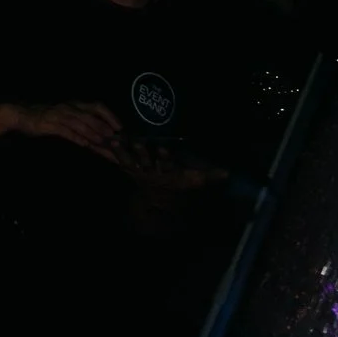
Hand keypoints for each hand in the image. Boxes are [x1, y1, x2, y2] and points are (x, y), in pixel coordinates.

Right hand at [7, 100, 123, 158]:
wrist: (21, 116)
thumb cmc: (47, 119)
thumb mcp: (66, 120)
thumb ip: (82, 127)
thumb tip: (102, 137)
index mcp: (75, 105)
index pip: (97, 106)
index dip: (110, 116)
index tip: (120, 127)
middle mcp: (69, 108)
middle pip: (91, 115)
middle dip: (104, 126)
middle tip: (115, 137)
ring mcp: (59, 115)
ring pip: (79, 123)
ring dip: (93, 132)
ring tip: (103, 142)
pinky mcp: (49, 124)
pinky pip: (65, 131)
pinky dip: (75, 137)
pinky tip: (84, 144)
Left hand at [110, 135, 224, 193]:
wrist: (160, 196)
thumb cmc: (179, 182)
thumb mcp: (194, 181)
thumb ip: (209, 176)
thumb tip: (229, 174)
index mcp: (168, 172)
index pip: (167, 164)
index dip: (165, 157)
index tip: (163, 148)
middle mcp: (152, 171)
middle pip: (147, 161)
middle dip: (143, 152)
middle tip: (138, 142)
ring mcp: (139, 170)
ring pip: (131, 160)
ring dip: (124, 151)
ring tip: (116, 140)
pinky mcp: (129, 168)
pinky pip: (120, 159)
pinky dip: (114, 151)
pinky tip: (109, 140)